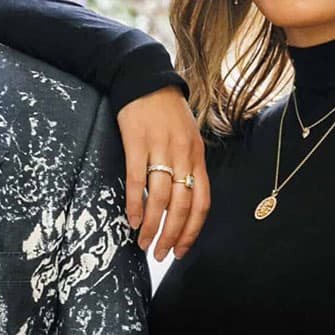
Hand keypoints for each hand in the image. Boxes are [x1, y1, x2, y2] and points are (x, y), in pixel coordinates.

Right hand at [116, 86, 209, 260]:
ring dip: (153, 225)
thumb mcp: (186, 138)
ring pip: (160, 197)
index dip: (192, 230)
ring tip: (143, 243)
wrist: (145, 79)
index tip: (181, 251)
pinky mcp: (137, 141)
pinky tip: (132, 219)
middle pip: (182, 205)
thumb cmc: (165, 112)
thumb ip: (187, 166)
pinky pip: (136, 179)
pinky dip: (134, 203)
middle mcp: (183, 154)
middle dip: (172, 235)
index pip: (202, 202)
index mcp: (197, 156)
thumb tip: (181, 201)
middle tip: (160, 255)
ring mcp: (160, 148)